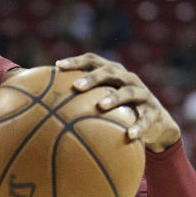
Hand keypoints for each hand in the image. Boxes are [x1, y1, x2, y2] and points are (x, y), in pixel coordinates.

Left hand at [56, 53, 180, 151]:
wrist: (156, 123)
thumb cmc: (117, 110)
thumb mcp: (99, 100)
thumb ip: (75, 98)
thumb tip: (40, 100)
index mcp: (111, 72)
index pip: (92, 61)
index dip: (76, 61)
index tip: (57, 66)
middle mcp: (127, 78)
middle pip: (109, 72)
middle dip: (93, 78)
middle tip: (76, 87)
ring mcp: (142, 93)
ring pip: (129, 92)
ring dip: (115, 98)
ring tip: (101, 106)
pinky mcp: (154, 111)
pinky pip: (146, 118)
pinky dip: (139, 126)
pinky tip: (129, 135)